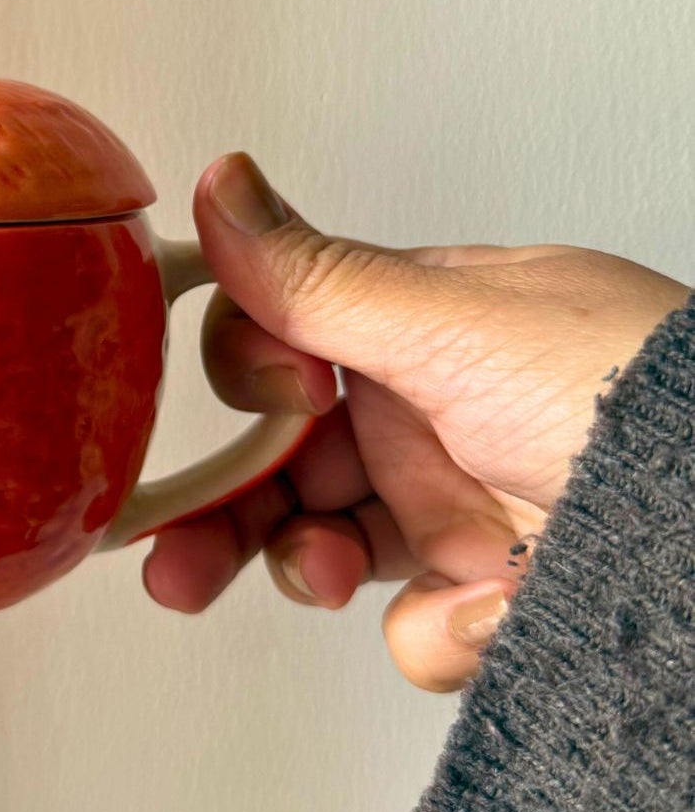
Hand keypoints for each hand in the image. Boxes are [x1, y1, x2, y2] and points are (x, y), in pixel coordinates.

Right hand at [143, 152, 688, 691]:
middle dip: (222, 510)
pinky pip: (415, 625)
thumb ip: (316, 277)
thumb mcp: (456, 327)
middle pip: (282, 461)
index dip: (254, 377)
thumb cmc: (638, 398)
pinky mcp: (490, 598)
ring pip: (325, 549)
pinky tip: (490, 603)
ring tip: (320, 577)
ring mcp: (459, 510)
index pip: (285, 344)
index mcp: (419, 328)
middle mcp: (430, 415)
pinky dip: (441, 627)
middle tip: (173, 558)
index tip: (278, 396)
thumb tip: (223, 184)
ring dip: (307, 569)